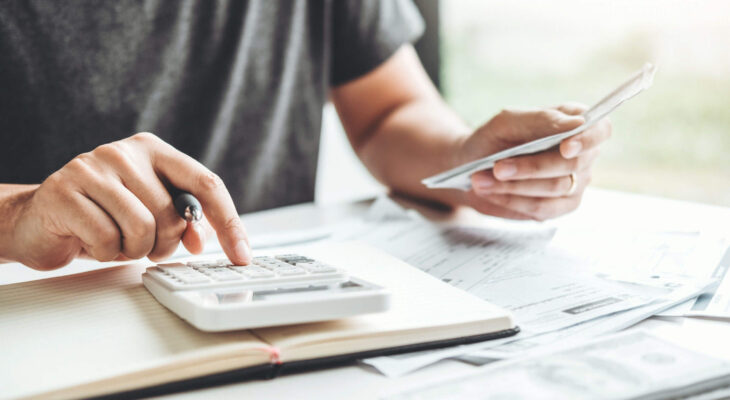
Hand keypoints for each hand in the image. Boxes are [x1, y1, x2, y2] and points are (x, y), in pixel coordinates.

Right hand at [6, 132, 250, 269]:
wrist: (38, 218)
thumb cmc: (102, 215)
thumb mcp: (149, 213)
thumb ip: (181, 220)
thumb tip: (200, 238)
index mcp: (154, 151)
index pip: (206, 184)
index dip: (228, 223)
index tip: (242, 255)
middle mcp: (125, 152)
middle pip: (175, 215)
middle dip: (163, 243)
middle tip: (140, 244)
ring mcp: (92, 166)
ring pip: (143, 228)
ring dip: (133, 250)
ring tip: (114, 240)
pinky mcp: (65, 190)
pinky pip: (107, 239)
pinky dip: (105, 253)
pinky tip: (90, 240)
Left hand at [458, 104, 610, 219]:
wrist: (471, 166)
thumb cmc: (493, 138)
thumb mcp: (508, 121)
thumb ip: (541, 119)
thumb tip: (576, 123)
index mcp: (574, 123)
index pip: (600, 130)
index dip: (587, 140)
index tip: (565, 148)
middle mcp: (582, 154)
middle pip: (572, 164)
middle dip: (532, 167)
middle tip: (497, 167)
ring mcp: (575, 183)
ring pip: (555, 188)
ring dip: (515, 185)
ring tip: (481, 180)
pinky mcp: (559, 207)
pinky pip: (543, 208)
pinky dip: (513, 201)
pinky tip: (490, 192)